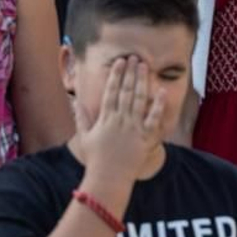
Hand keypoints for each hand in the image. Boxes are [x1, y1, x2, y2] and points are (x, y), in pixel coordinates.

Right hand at [73, 57, 166, 184]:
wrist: (108, 179)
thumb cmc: (96, 159)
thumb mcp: (85, 137)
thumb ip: (81, 118)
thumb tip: (75, 102)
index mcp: (105, 119)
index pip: (111, 91)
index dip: (116, 75)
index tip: (120, 62)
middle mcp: (120, 121)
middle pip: (125, 91)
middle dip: (130, 73)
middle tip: (134, 57)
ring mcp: (133, 128)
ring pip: (138, 100)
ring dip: (141, 82)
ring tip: (144, 67)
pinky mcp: (145, 138)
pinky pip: (153, 118)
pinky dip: (158, 105)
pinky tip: (162, 91)